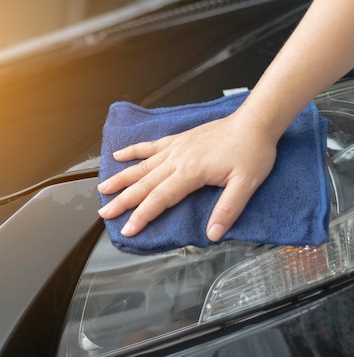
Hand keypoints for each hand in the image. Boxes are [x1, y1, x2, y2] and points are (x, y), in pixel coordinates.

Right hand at [97, 112, 277, 241]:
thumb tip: (213, 234)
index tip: (128, 229)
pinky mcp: (178, 141)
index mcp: (190, 172)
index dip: (141, 216)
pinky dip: (133, 151)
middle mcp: (177, 160)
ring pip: (141, 166)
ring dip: (121, 178)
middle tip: (104, 212)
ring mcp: (175, 149)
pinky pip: (150, 146)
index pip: (159, 199)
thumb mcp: (246, 184)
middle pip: (143, 183)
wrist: (255, 123)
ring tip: (103, 188)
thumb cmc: (252, 152)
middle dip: (122, 200)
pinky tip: (118, 156)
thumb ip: (228, 210)